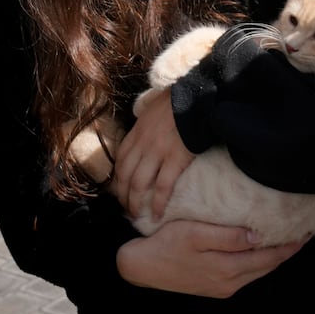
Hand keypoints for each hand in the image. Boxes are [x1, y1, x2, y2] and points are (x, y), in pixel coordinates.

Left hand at [111, 89, 193, 220]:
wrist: (197, 97)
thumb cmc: (177, 102)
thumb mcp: (152, 111)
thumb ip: (146, 125)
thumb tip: (145, 132)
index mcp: (136, 134)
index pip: (119, 163)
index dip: (118, 181)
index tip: (121, 192)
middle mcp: (142, 145)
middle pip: (125, 177)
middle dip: (123, 196)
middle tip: (127, 210)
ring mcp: (158, 153)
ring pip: (139, 184)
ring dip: (136, 203)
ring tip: (138, 216)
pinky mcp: (176, 159)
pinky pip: (163, 186)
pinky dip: (159, 203)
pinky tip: (158, 214)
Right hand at [116, 220, 304, 297]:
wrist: (139, 267)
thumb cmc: (166, 244)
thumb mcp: (195, 234)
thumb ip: (227, 236)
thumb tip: (257, 236)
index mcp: (227, 269)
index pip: (268, 257)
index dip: (289, 246)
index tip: (307, 233)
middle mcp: (229, 283)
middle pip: (266, 267)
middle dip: (286, 253)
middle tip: (305, 236)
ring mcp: (222, 288)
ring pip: (257, 273)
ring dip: (274, 259)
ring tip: (289, 243)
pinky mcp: (214, 287)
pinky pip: (245, 275)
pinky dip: (258, 264)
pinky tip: (262, 252)